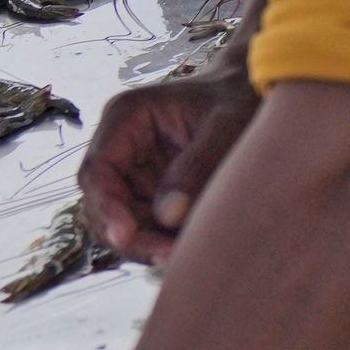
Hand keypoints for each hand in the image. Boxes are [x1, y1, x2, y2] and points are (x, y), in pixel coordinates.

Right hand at [79, 70, 260, 262]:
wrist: (253, 94)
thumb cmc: (240, 98)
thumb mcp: (227, 126)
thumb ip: (198, 166)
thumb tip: (168, 216)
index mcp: (126, 118)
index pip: (97, 170)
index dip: (106, 207)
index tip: (126, 235)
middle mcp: (121, 146)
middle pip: (103, 204)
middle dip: (129, 235)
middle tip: (168, 255)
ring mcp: (133, 172)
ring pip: (119, 221)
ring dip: (144, 244)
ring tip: (182, 254)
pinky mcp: (150, 192)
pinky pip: (143, 226)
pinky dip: (159, 242)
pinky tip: (187, 247)